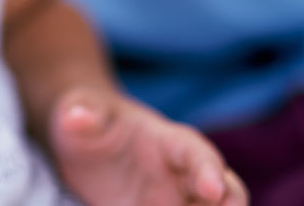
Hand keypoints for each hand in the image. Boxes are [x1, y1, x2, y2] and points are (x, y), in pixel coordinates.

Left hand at [49, 88, 246, 205]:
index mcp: (170, 141)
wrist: (84, 141)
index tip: (212, 190)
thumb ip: (82, 111)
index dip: (209, 171)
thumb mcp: (78, 107)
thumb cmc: (87, 118)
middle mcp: (183, 177)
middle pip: (227, 194)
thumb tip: (77, 116)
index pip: (198, 154)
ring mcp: (175, 204)